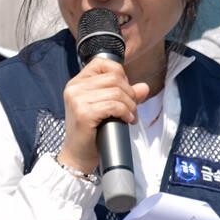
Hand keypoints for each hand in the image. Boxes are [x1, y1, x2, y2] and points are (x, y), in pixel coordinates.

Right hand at [57, 56, 147, 172]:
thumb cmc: (91, 132)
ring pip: (115, 92)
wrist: (78, 156)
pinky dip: (125, 112)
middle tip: (132, 108)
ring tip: (131, 115)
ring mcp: (77, 100)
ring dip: (130, 105)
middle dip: (129, 93)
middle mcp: (74, 87)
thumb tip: (144, 87)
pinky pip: (113, 105)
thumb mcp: (107, 108)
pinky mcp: (84, 113)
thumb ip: (124, 95)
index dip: (120, 74)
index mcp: (77, 82)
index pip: (102, 63)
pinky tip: (127, 119)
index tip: (125, 91)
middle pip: (113, 78)